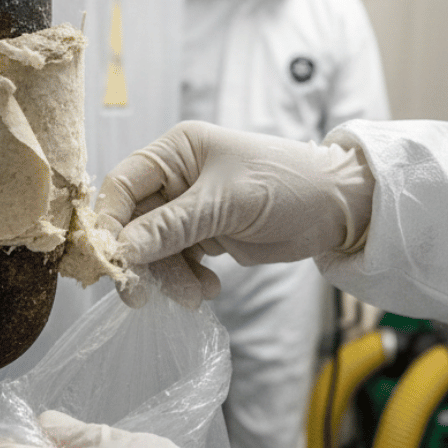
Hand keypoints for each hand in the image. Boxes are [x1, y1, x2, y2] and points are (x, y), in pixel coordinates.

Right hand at [96, 121, 373, 306]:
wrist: (338, 208)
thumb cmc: (286, 184)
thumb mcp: (226, 203)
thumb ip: (172, 226)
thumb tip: (122, 250)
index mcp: (176, 151)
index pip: (123, 184)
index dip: (109, 221)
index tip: (110, 259)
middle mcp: (176, 178)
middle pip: (133, 223)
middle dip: (141, 259)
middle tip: (140, 296)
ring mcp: (189, 209)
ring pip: (154, 249)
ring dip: (168, 277)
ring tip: (195, 296)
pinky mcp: (204, 236)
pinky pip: (177, 262)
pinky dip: (187, 280)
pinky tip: (209, 289)